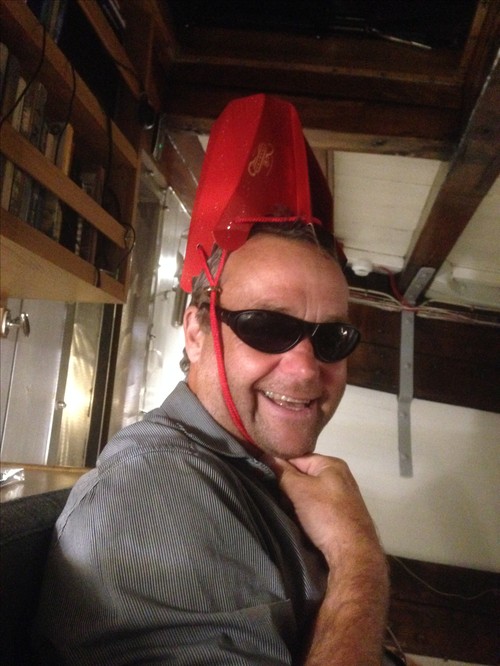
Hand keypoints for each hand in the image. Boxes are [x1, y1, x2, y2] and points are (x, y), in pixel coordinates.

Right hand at [266, 454, 388, 664]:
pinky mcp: (340, 515)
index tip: (262, 477)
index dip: (279, 466)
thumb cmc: (326, 515)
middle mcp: (339, 477)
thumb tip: (265, 455)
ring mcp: (341, 497)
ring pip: (308, 493)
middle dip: (286, 486)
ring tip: (282, 508)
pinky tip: (296, 519)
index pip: (297, 458)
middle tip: (272, 496)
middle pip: (303, 475)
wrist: (352, 553)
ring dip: (294, 500)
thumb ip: (282, 472)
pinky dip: (304, 511)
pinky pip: (316, 506)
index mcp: (332, 464)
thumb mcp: (300, 490)